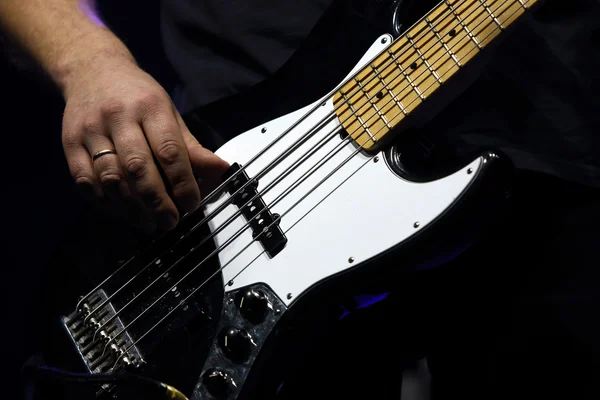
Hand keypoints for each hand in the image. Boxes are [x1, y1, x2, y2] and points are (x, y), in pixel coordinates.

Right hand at [61, 57, 228, 231]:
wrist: (92, 69)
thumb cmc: (138, 96)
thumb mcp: (169, 113)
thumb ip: (191, 147)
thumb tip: (221, 170)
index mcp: (150, 107)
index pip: (169, 150)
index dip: (183, 183)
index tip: (191, 204)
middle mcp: (119, 117)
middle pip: (137, 167)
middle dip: (156, 201)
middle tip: (170, 222)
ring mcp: (91, 130)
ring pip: (110, 178)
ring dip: (130, 208)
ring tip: (148, 223)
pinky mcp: (70, 143)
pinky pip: (85, 181)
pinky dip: (105, 203)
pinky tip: (122, 212)